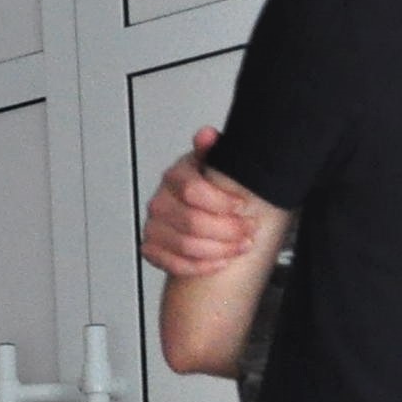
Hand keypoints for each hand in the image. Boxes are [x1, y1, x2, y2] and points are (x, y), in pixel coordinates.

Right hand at [140, 134, 264, 279]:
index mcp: (176, 176)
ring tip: (240, 246)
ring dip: (219, 249)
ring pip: (185, 245)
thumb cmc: (212, 188)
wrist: (203, 210)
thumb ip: (213, 149)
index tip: (242, 206)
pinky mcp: (152, 248)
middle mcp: (161, 201)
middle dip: (228, 229)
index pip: (193, 190)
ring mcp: (154, 226)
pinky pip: (173, 264)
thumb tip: (206, 134)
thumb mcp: (218, 163)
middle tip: (249, 230)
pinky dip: (200, 266)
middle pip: (192, 222)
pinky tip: (219, 261)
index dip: (221, 202)